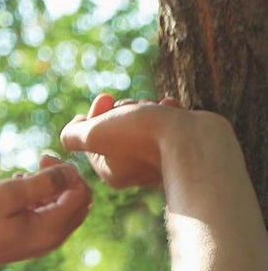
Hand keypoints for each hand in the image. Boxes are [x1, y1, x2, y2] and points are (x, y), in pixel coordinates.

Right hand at [0, 154, 91, 270]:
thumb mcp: (11, 193)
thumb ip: (46, 181)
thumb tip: (71, 171)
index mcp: (50, 228)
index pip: (81, 193)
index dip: (69, 171)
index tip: (42, 159)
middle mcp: (52, 239)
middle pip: (79, 202)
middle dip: (65, 179)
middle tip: (40, 164)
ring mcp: (42, 243)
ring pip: (66, 209)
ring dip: (52, 189)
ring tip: (23, 178)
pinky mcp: (31, 243)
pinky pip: (50, 217)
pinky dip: (42, 201)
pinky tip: (19, 192)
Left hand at [59, 92, 198, 188]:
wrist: (195, 140)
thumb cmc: (143, 137)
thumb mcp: (94, 134)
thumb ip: (74, 134)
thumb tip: (73, 127)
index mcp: (110, 170)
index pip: (93, 135)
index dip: (96, 112)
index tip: (104, 100)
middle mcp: (133, 168)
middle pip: (118, 126)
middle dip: (124, 108)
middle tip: (132, 107)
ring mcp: (160, 156)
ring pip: (144, 120)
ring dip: (147, 106)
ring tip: (157, 108)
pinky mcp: (182, 144)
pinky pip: (169, 120)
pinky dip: (168, 109)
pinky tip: (171, 108)